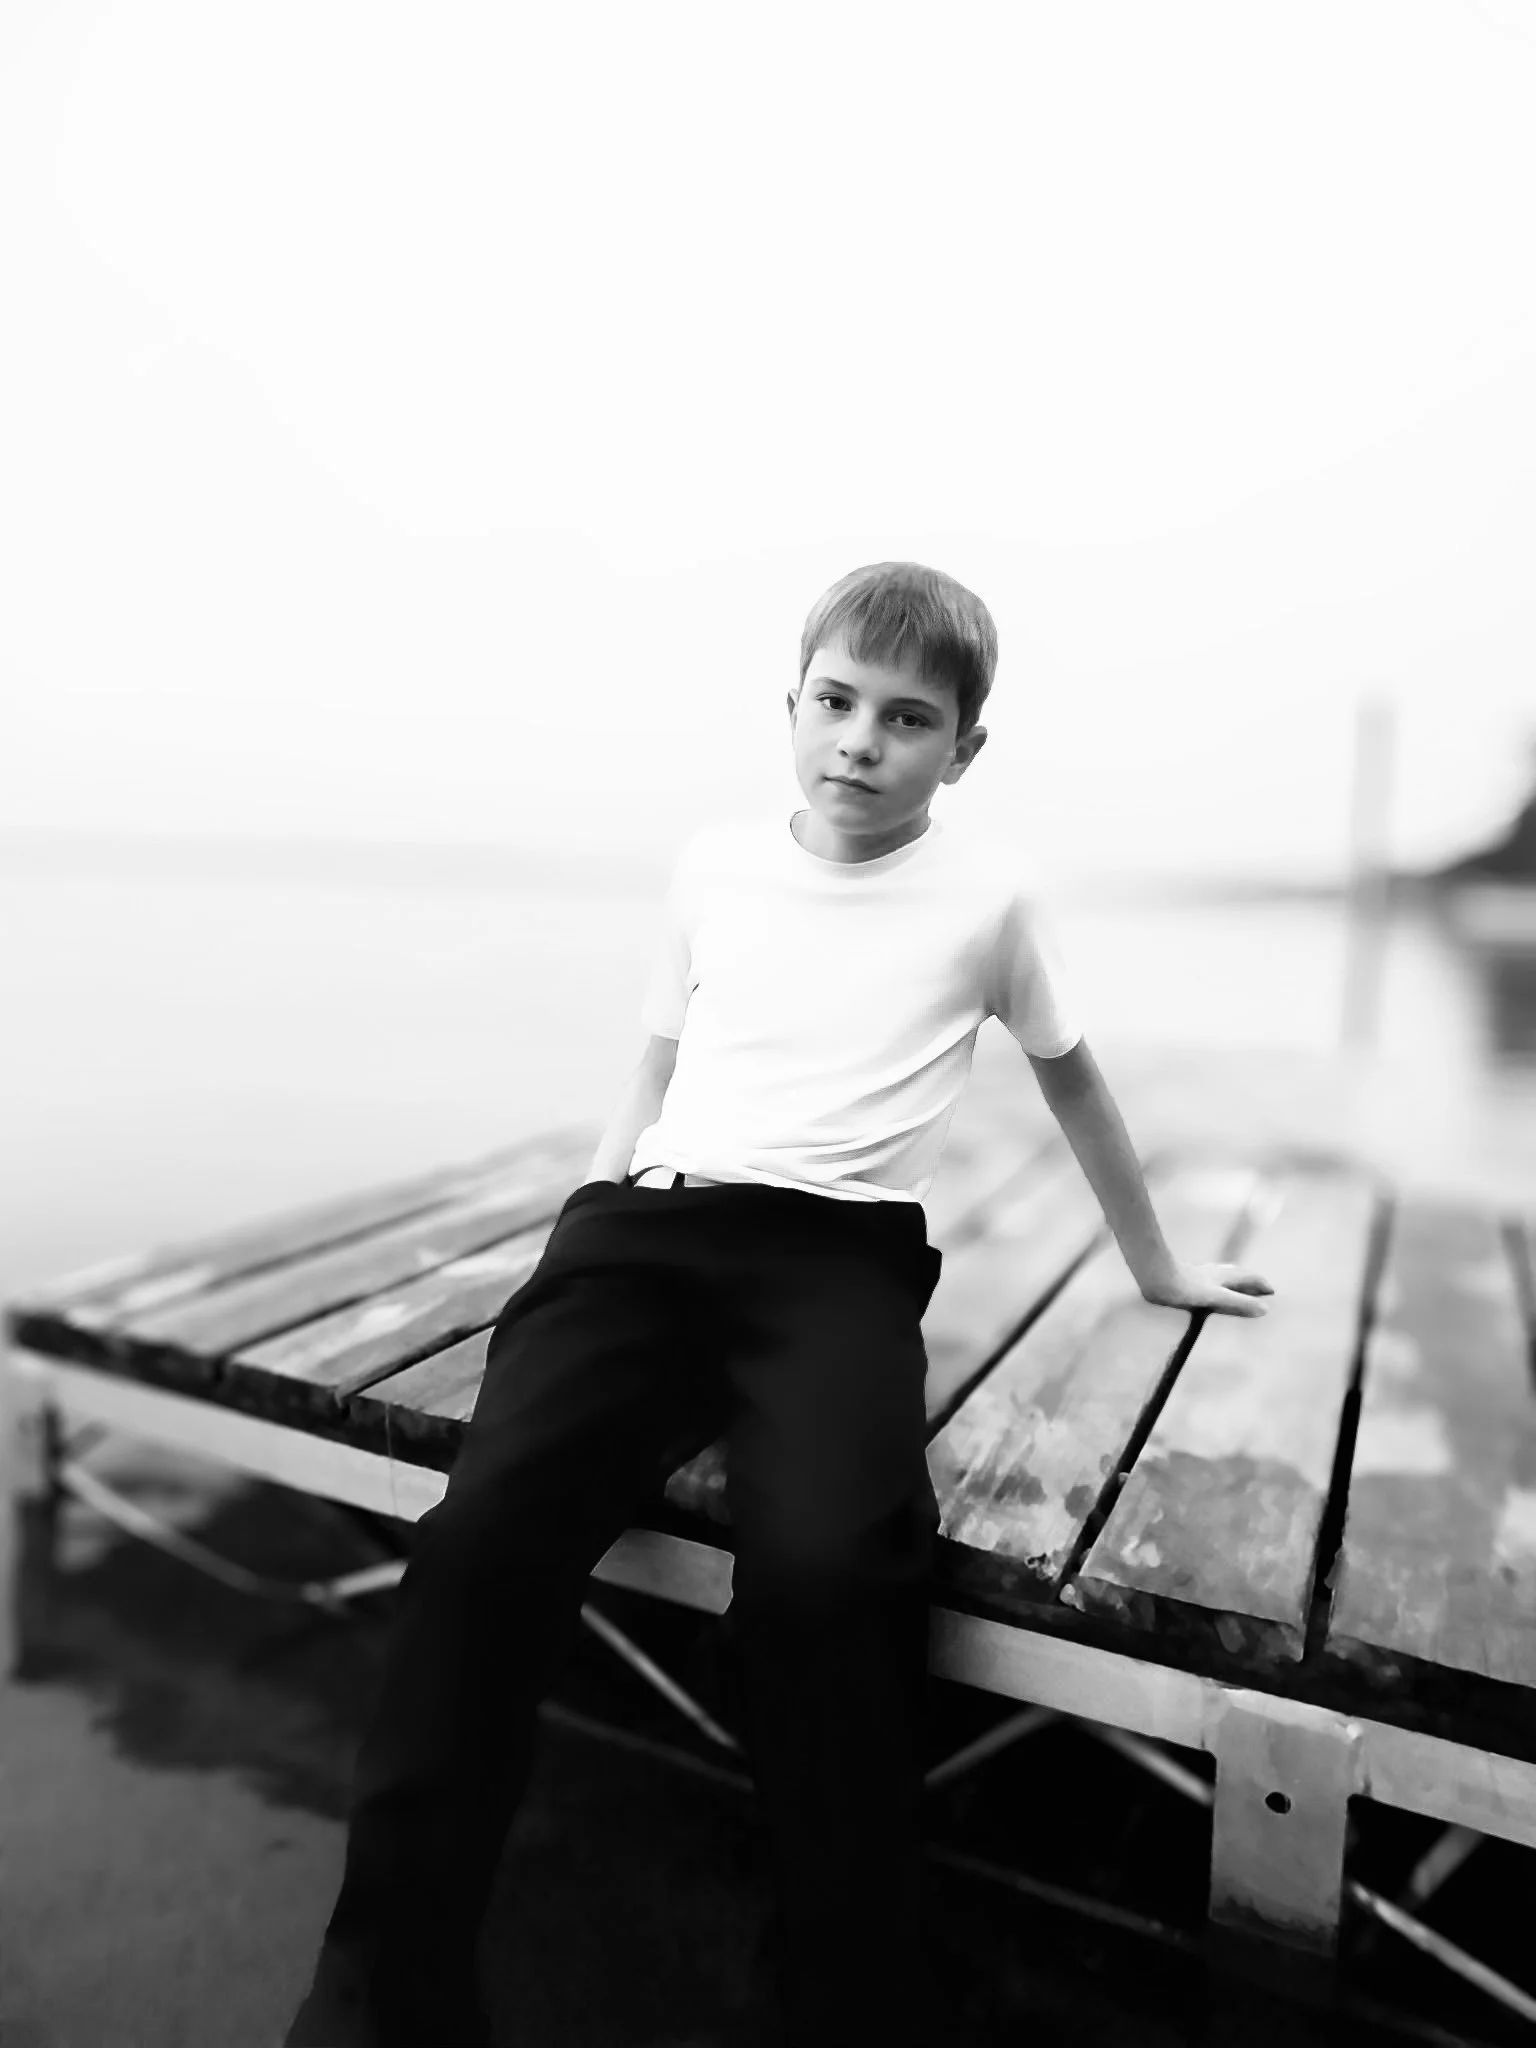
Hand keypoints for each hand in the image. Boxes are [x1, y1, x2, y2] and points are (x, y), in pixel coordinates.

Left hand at [1139, 1260, 1274, 1317]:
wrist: (1155, 1277)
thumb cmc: (1184, 1288)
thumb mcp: (1216, 1298)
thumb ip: (1239, 1303)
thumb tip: (1265, 1309)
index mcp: (1223, 1277)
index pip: (1248, 1277)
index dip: (1260, 1284)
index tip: (1272, 1291)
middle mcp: (1213, 1272)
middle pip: (1236, 1273)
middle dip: (1250, 1280)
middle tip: (1260, 1287)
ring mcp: (1199, 1273)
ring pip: (1221, 1274)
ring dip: (1233, 1279)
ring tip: (1237, 1284)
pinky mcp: (1186, 1276)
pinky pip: (1207, 1278)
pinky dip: (1216, 1282)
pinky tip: (1205, 1286)